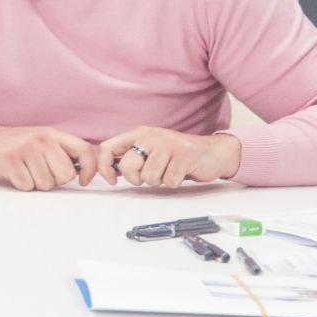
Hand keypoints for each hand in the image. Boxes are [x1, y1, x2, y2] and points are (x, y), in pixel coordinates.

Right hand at [0, 119, 96, 190]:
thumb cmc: (13, 145)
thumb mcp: (39, 140)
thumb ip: (60, 152)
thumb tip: (83, 171)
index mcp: (52, 134)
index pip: (84, 150)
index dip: (90, 169)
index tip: (83, 180)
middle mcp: (40, 139)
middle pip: (65, 174)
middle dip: (54, 180)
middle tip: (39, 171)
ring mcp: (24, 149)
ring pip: (46, 183)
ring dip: (35, 183)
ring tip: (24, 170)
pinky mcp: (9, 161)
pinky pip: (27, 185)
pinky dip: (20, 184)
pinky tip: (12, 173)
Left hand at [98, 127, 239, 187]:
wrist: (212, 152)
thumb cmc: (177, 155)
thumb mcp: (150, 150)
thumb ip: (130, 157)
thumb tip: (108, 171)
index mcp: (139, 133)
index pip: (107, 147)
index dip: (104, 167)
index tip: (112, 179)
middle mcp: (152, 136)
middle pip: (128, 166)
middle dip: (137, 178)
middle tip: (151, 175)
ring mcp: (168, 145)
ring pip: (149, 177)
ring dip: (159, 181)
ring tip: (169, 171)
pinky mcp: (184, 156)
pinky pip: (169, 181)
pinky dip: (174, 182)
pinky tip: (181, 172)